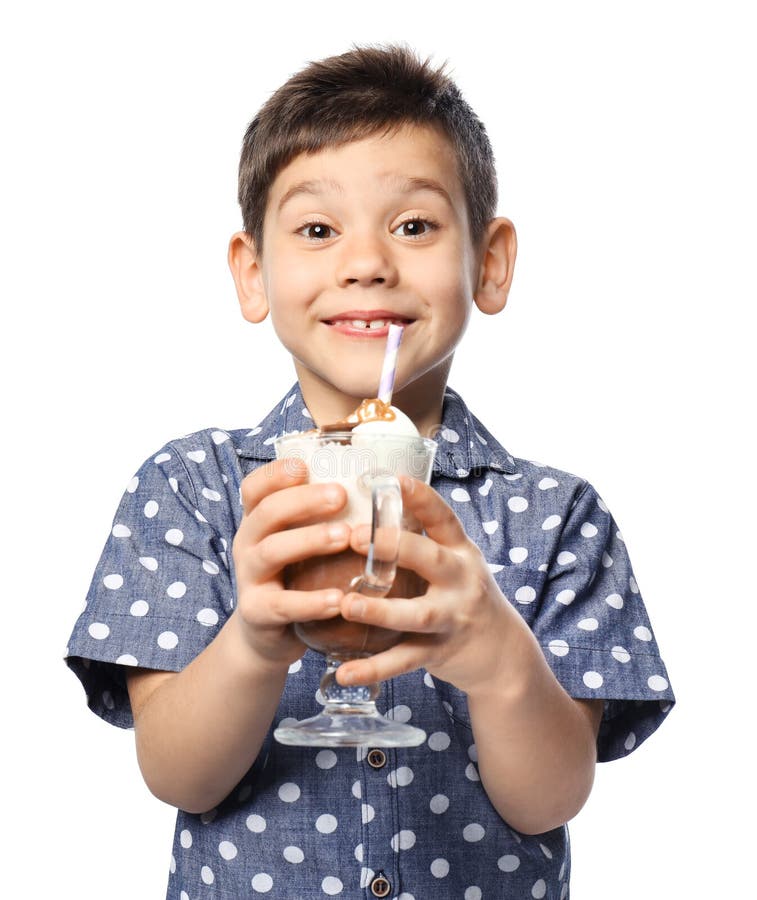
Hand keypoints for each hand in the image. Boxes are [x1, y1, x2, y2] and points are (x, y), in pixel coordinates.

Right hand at [231, 459, 350, 666]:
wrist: (267, 633)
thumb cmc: (295, 576)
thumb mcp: (299, 541)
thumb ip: (322, 517)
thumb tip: (378, 484)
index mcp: (258, 520)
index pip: (255, 487)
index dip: (276, 473)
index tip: (306, 466)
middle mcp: (247, 543)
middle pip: (267, 512)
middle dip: (304, 501)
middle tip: (341, 496)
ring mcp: (249, 578)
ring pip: (272, 552)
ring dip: (309, 540)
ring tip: (344, 537)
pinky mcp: (257, 612)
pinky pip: (281, 604)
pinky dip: (310, 602)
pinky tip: (337, 599)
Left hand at [336, 476, 515, 691]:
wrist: (503, 654)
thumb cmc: (465, 596)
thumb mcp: (457, 562)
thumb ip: (423, 541)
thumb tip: (371, 506)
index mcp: (461, 552)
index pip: (443, 518)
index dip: (420, 497)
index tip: (392, 480)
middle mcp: (461, 582)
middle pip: (431, 560)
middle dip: (395, 547)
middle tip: (353, 536)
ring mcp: (452, 618)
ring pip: (417, 615)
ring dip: (380, 610)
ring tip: (346, 604)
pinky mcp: (439, 652)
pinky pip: (404, 661)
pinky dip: (374, 668)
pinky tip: (344, 672)